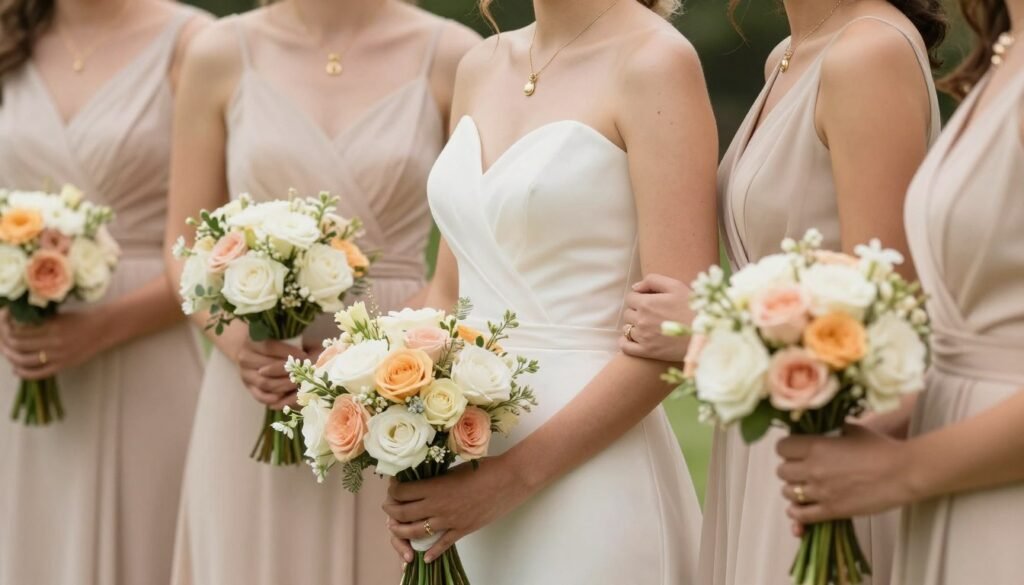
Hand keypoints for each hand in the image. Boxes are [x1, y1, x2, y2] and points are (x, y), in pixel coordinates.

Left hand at [0, 308, 115, 379]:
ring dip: (10, 357)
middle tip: (1, 339)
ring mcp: (58, 356)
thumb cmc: (81, 319)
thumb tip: (15, 324)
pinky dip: (23, 373)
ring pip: (23, 360)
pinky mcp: (63, 366)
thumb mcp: (59, 315)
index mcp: (51, 326)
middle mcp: (53, 342)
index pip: (18, 330)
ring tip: (7, 352)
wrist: (104, 329)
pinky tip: (16, 369)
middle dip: (4, 342)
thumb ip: (39, 321)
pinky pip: (38, 373)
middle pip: (17, 345)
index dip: (5, 328)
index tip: (3, 324)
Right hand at [237, 339, 310, 409]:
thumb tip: (309, 354)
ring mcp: (245, 374)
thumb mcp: (283, 336)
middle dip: (288, 371)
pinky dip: (274, 397)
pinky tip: (287, 395)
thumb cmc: (275, 341)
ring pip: (265, 383)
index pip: (269, 347)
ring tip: (300, 383)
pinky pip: (261, 396)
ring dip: (284, 385)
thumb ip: (295, 341)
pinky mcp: (249, 387)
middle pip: (267, 368)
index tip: (304, 356)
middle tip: (306, 373)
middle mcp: (245, 357)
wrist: (253, 350)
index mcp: (252, 340)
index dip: (288, 352)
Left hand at [383, 455, 531, 562]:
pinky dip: (432, 552)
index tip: (393, 488)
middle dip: (391, 512)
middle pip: (403, 513)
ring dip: (402, 532)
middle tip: (389, 509)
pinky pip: (442, 544)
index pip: (401, 492)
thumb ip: (437, 478)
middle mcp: (437, 505)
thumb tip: (422, 482)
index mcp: (434, 486)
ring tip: (396, 529)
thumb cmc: (484, 468)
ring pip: (416, 532)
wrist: (509, 479)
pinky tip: (425, 556)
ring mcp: (450, 520)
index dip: (393, 491)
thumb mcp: (454, 468)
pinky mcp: (463, 530)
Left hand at [620, 274, 690, 361]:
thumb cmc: (693, 307)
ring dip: (634, 327)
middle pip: (628, 313)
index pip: (630, 298)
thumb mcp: (676, 286)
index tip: (651, 302)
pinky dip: (626, 343)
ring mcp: (643, 337)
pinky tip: (634, 340)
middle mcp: (641, 320)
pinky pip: (626, 347)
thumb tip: (635, 287)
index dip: (640, 298)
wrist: (706, 334)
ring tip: (648, 327)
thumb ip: (653, 280)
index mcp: (646, 303)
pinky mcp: (647, 352)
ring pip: (627, 329)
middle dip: (637, 312)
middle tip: (652, 315)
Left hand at [776, 424, 914, 528]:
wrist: (903, 473)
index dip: (787, 449)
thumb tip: (828, 431)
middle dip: (790, 470)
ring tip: (805, 487)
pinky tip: (802, 507)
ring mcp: (820, 491)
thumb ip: (834, 431)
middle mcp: (813, 468)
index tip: (795, 451)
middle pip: (781, 471)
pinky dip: (797, 512)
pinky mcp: (831, 510)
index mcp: (816, 446)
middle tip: (801, 469)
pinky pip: (801, 515)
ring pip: (788, 493)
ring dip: (794, 490)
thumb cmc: (881, 448)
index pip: (781, 448)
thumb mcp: (853, 430)